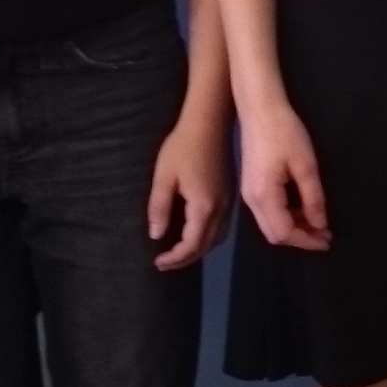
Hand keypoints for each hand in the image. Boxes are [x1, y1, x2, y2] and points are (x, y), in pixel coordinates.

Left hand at [148, 101, 231, 269]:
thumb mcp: (163, 178)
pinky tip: (195, 233)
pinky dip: (208, 238)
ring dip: (199, 250)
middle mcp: (220, 210)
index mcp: (203, 207)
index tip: (158, 263)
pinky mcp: (229, 194)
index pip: (191, 245)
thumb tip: (157, 235)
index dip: (175, 258)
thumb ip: (159, 208)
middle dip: (186, 259)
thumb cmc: (182, 148)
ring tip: (179, 252)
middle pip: (206, 246)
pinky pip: (222, 227)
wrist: (208, 123)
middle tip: (165, 263)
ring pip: (217, 238)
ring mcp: (228, 202)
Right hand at [239, 103, 332, 249]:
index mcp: (264, 196)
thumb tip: (320, 224)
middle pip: (274, 234)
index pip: (284, 233)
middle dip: (300, 239)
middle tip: (324, 235)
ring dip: (294, 228)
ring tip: (318, 223)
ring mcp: (248, 194)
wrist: (259, 108)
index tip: (327, 240)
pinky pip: (268, 212)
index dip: (306, 241)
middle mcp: (251, 200)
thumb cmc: (284, 132)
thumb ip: (313, 198)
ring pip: (270, 225)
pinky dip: (286, 217)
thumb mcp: (306, 165)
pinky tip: (303, 209)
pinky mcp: (250, 186)